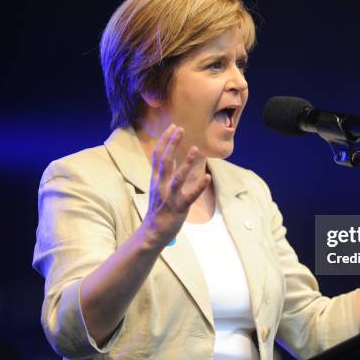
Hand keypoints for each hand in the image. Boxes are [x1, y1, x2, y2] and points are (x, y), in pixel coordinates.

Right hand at [142, 125, 210, 247]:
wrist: (152, 232)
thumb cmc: (158, 209)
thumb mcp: (158, 188)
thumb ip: (164, 173)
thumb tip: (170, 157)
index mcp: (156, 180)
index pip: (158, 156)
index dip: (165, 140)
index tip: (172, 127)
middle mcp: (161, 186)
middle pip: (165, 161)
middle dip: (172, 144)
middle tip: (180, 129)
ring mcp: (170, 197)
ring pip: (178, 177)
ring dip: (186, 163)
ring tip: (196, 150)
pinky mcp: (179, 207)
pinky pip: (190, 196)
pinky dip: (199, 186)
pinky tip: (206, 177)